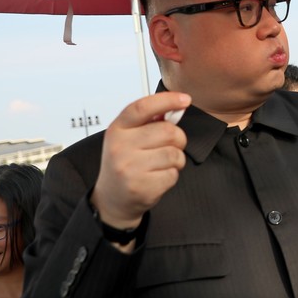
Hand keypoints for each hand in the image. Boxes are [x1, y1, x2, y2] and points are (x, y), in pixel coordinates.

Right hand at [91, 92, 189, 229]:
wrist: (112, 198)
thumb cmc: (126, 162)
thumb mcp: (128, 137)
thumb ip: (149, 121)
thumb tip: (176, 107)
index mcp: (117, 130)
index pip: (143, 108)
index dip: (167, 100)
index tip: (185, 99)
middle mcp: (120, 147)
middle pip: (168, 131)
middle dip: (179, 138)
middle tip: (173, 145)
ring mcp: (129, 168)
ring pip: (174, 154)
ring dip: (177, 159)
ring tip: (162, 164)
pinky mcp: (141, 187)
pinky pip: (173, 174)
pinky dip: (172, 175)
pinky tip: (158, 177)